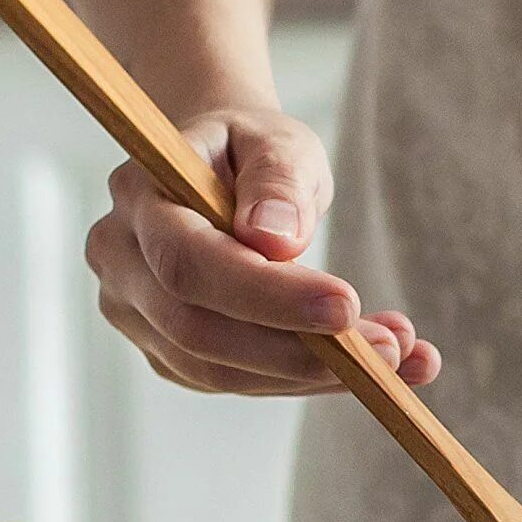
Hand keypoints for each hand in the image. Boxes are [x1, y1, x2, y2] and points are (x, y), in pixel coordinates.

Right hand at [84, 106, 439, 395]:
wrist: (224, 167)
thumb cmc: (252, 149)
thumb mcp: (278, 139)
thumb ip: (278, 180)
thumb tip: (276, 239)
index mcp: (139, 196)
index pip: (188, 262)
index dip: (265, 295)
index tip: (347, 306)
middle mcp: (120, 259)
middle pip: (197, 330)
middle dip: (299, 351)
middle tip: (391, 348)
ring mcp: (136, 312)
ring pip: (219, 371)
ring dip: (314, 375)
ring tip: (401, 354)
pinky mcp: (167, 351)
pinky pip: (236, 382)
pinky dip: (306, 381)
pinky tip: (373, 367)